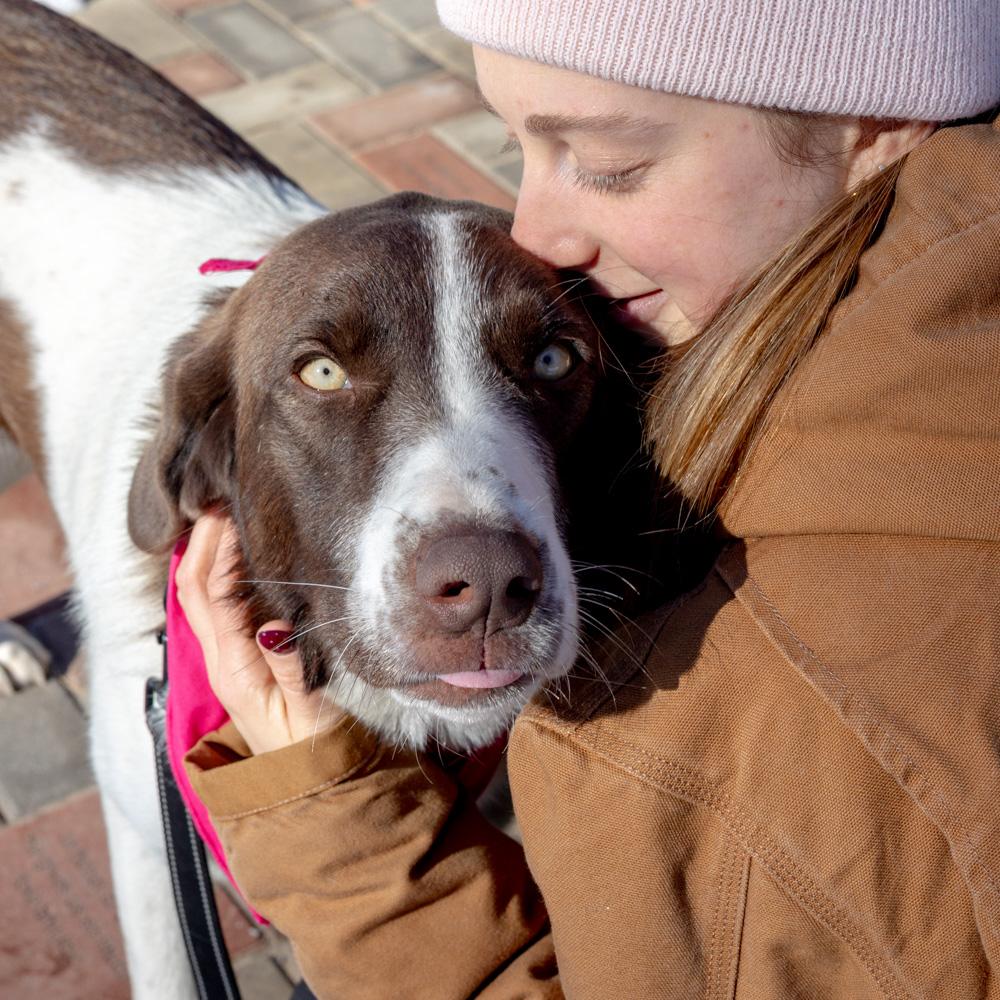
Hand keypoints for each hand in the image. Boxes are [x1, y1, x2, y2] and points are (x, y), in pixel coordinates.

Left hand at [175, 512, 345, 754]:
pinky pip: (223, 604)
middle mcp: (223, 660)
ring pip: (204, 593)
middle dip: (204, 536)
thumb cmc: (322, 753)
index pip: (211, 593)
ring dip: (210, 549)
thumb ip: (292, 669)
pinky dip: (226, 570)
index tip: (235, 504)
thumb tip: (272, 624)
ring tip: (231, 509)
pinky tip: (246, 552)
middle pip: (194, 585)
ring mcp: (231, 659)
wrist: (323, 793)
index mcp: (234, 669)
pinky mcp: (245, 659)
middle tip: (225, 491)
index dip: (218, 546)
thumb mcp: (311, 714)